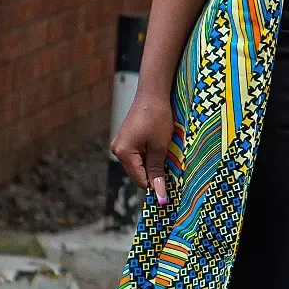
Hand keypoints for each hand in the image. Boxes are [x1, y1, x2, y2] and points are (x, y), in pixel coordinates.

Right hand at [111, 89, 173, 206]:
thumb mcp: (160, 147)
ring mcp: (120, 144)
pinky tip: (158, 146)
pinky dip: (149, 154)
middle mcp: (117, 150)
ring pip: (138, 164)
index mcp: (123, 153)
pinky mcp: (125, 139)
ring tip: (164, 151)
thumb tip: (159, 194)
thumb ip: (157, 171)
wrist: (153, 94)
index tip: (171, 186)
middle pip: (138, 173)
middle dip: (154, 172)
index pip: (140, 180)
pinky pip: (137, 154)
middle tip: (170, 163)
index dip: (156, 184)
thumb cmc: (157, 118)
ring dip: (152, 162)